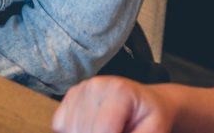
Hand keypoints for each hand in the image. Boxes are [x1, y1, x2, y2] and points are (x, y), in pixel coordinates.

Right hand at [53, 77, 176, 132]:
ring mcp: (81, 88)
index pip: (103, 130)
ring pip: (69, 129)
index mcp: (119, 91)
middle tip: (118, 131)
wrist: (147, 102)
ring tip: (108, 130)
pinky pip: (60, 124)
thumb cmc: (151, 118)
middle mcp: (96, 85)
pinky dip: (73, 131)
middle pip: (83, 130)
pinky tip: (92, 129)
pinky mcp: (71, 95)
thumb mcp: (153, 131)